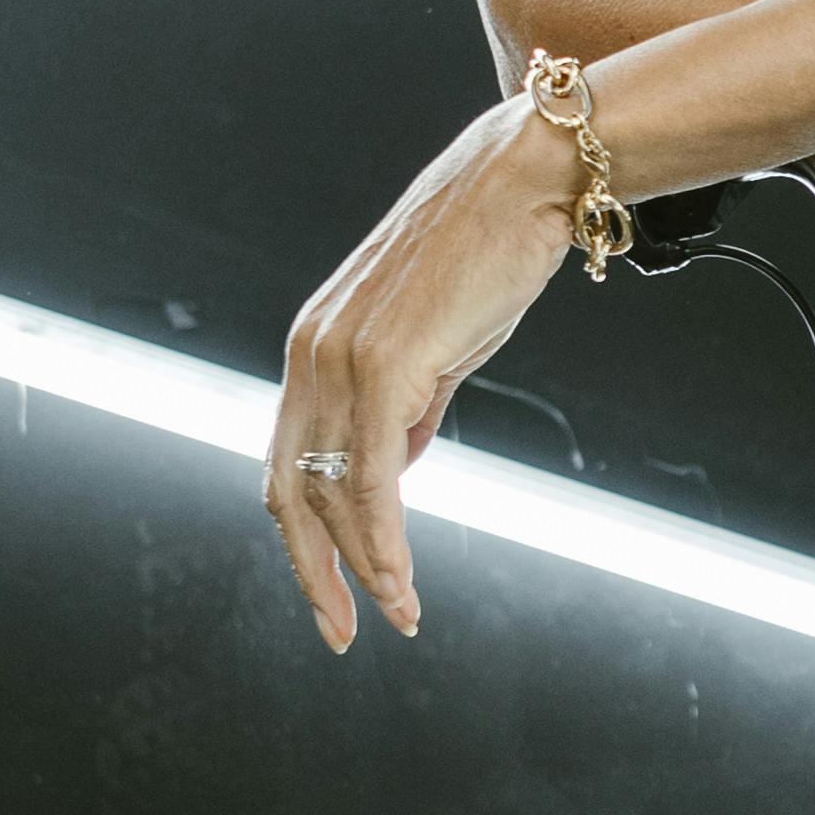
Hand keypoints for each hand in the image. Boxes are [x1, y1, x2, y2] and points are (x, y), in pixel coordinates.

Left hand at [264, 95, 579, 647]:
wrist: (525, 182)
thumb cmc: (489, 253)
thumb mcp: (435, 342)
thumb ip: (409, 407)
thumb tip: (398, 465)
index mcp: (315, 347)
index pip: (290, 461)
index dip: (306, 536)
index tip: (335, 591)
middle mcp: (311, 354)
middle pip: (289, 489)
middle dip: (312, 572)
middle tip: (342, 633)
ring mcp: (341, 358)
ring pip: (332, 492)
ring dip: (362, 568)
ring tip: (399, 613)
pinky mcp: (383, 364)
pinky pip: (371, 477)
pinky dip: (381, 539)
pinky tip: (400, 580)